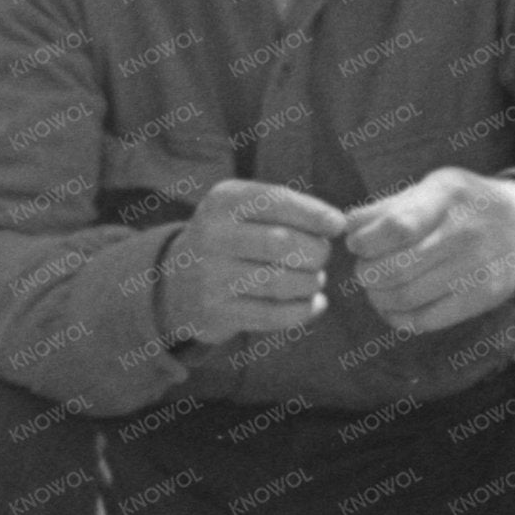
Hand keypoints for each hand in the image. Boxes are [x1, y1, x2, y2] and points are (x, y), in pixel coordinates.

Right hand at [158, 178, 350, 344]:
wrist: (176, 283)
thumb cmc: (230, 240)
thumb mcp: (244, 211)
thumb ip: (287, 210)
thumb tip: (337, 224)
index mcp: (222, 200)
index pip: (275, 201)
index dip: (314, 213)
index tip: (338, 226)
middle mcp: (212, 234)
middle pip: (281, 243)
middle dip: (315, 252)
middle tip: (321, 257)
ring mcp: (210, 276)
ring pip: (280, 281)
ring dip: (311, 283)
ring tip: (315, 280)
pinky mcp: (216, 312)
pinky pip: (272, 314)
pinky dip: (303, 310)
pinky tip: (314, 304)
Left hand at [343, 168, 514, 335]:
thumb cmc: (461, 204)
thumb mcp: (430, 187)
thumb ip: (387, 207)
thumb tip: (346, 227)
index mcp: (447, 195)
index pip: (398, 227)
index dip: (366, 242)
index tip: (356, 245)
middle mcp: (467, 231)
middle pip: (397, 268)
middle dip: (367, 273)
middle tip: (364, 269)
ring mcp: (478, 267)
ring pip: (408, 297)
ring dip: (378, 297)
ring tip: (376, 287)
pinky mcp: (484, 297)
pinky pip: (427, 320)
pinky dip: (398, 318)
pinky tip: (393, 306)